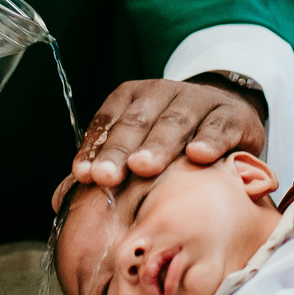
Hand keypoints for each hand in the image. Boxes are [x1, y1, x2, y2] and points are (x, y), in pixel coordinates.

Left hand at [71, 75, 266, 188]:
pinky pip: (219, 126)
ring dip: (159, 144)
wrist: (230, 113)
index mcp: (133, 98)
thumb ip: (105, 169)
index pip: (109, 121)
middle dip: (120, 150)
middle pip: (138, 122)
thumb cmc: (175, 139)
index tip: (84, 175)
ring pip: (176, 121)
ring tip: (144, 167)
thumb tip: (61, 201)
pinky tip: (199, 156)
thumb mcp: (139, 146)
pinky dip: (210, 139)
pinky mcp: (232, 115)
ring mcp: (200, 101)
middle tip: (107, 176)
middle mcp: (164, 93)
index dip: (95, 147)